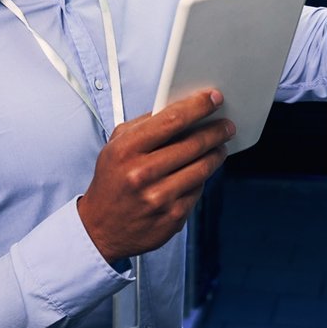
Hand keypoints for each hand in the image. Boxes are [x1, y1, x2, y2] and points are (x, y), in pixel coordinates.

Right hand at [77, 89, 234, 263]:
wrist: (100, 228)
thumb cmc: (111, 183)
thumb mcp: (115, 146)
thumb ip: (143, 125)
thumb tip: (179, 108)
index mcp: (127, 150)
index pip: (172, 120)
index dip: (198, 106)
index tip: (214, 99)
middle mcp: (142, 173)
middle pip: (193, 143)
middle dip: (216, 130)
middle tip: (226, 126)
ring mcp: (159, 197)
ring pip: (203, 167)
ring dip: (217, 153)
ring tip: (219, 147)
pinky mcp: (173, 217)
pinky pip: (198, 190)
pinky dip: (203, 178)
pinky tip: (200, 173)